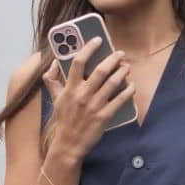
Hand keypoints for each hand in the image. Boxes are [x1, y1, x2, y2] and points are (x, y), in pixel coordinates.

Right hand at [44, 39, 134, 158]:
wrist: (69, 144)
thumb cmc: (64, 119)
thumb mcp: (54, 98)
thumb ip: (52, 79)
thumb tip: (53, 63)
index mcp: (70, 88)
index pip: (78, 62)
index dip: (88, 48)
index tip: (97, 40)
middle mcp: (82, 94)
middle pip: (100, 71)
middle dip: (113, 59)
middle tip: (120, 53)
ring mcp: (94, 105)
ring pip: (112, 83)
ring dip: (122, 73)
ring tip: (127, 67)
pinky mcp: (104, 116)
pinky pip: (120, 100)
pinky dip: (128, 91)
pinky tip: (132, 86)